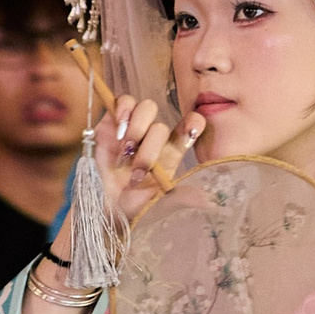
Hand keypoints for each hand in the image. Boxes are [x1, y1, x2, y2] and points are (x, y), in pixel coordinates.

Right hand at [94, 95, 204, 233]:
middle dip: (150, 148)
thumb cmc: (136, 211)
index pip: (190, 126)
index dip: (192, 124)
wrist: (105, 212)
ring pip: (146, 109)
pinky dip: (122, 111)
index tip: (191, 133)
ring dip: (137, 129)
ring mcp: (132, 129)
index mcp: (172, 154)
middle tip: (138, 172)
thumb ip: (183, 199)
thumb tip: (209, 199)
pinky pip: (122, 101)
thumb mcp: (163, 208)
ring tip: (126, 152)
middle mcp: (153, 139)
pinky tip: (119, 133)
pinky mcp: (111, 123)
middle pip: (160, 126)